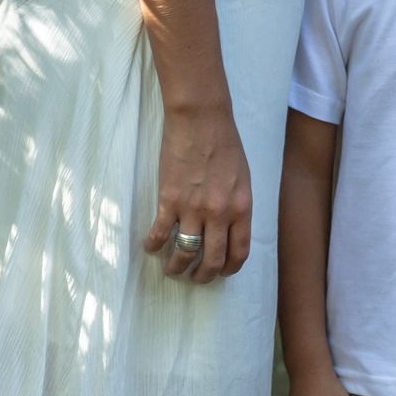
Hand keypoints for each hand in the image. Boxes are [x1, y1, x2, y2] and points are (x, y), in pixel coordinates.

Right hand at [143, 104, 252, 283]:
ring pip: (183, 253)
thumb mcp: (243, 178)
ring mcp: (192, 208)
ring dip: (176, 267)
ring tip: (172, 268)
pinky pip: (159, 234)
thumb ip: (237, 206)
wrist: (201, 119)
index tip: (222, 272)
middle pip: (211, 260)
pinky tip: (151, 247)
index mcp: (241, 207)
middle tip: (195, 277)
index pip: (239, 252)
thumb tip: (229, 230)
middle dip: (203, 276)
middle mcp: (219, 213)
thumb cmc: (226, 143)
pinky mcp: (168, 200)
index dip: (229, 269)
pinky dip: (153, 246)